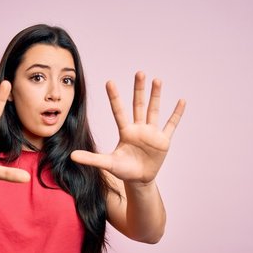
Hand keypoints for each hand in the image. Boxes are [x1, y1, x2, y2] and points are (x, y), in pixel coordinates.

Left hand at [71, 71, 185, 184]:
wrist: (139, 180)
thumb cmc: (123, 170)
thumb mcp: (107, 164)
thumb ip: (91, 158)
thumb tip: (71, 156)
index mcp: (125, 132)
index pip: (119, 111)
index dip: (114, 97)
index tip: (109, 82)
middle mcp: (138, 128)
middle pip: (138, 105)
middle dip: (139, 89)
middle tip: (139, 72)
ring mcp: (151, 133)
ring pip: (154, 110)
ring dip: (156, 96)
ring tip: (157, 80)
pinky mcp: (163, 141)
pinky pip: (171, 124)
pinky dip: (177, 114)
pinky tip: (181, 101)